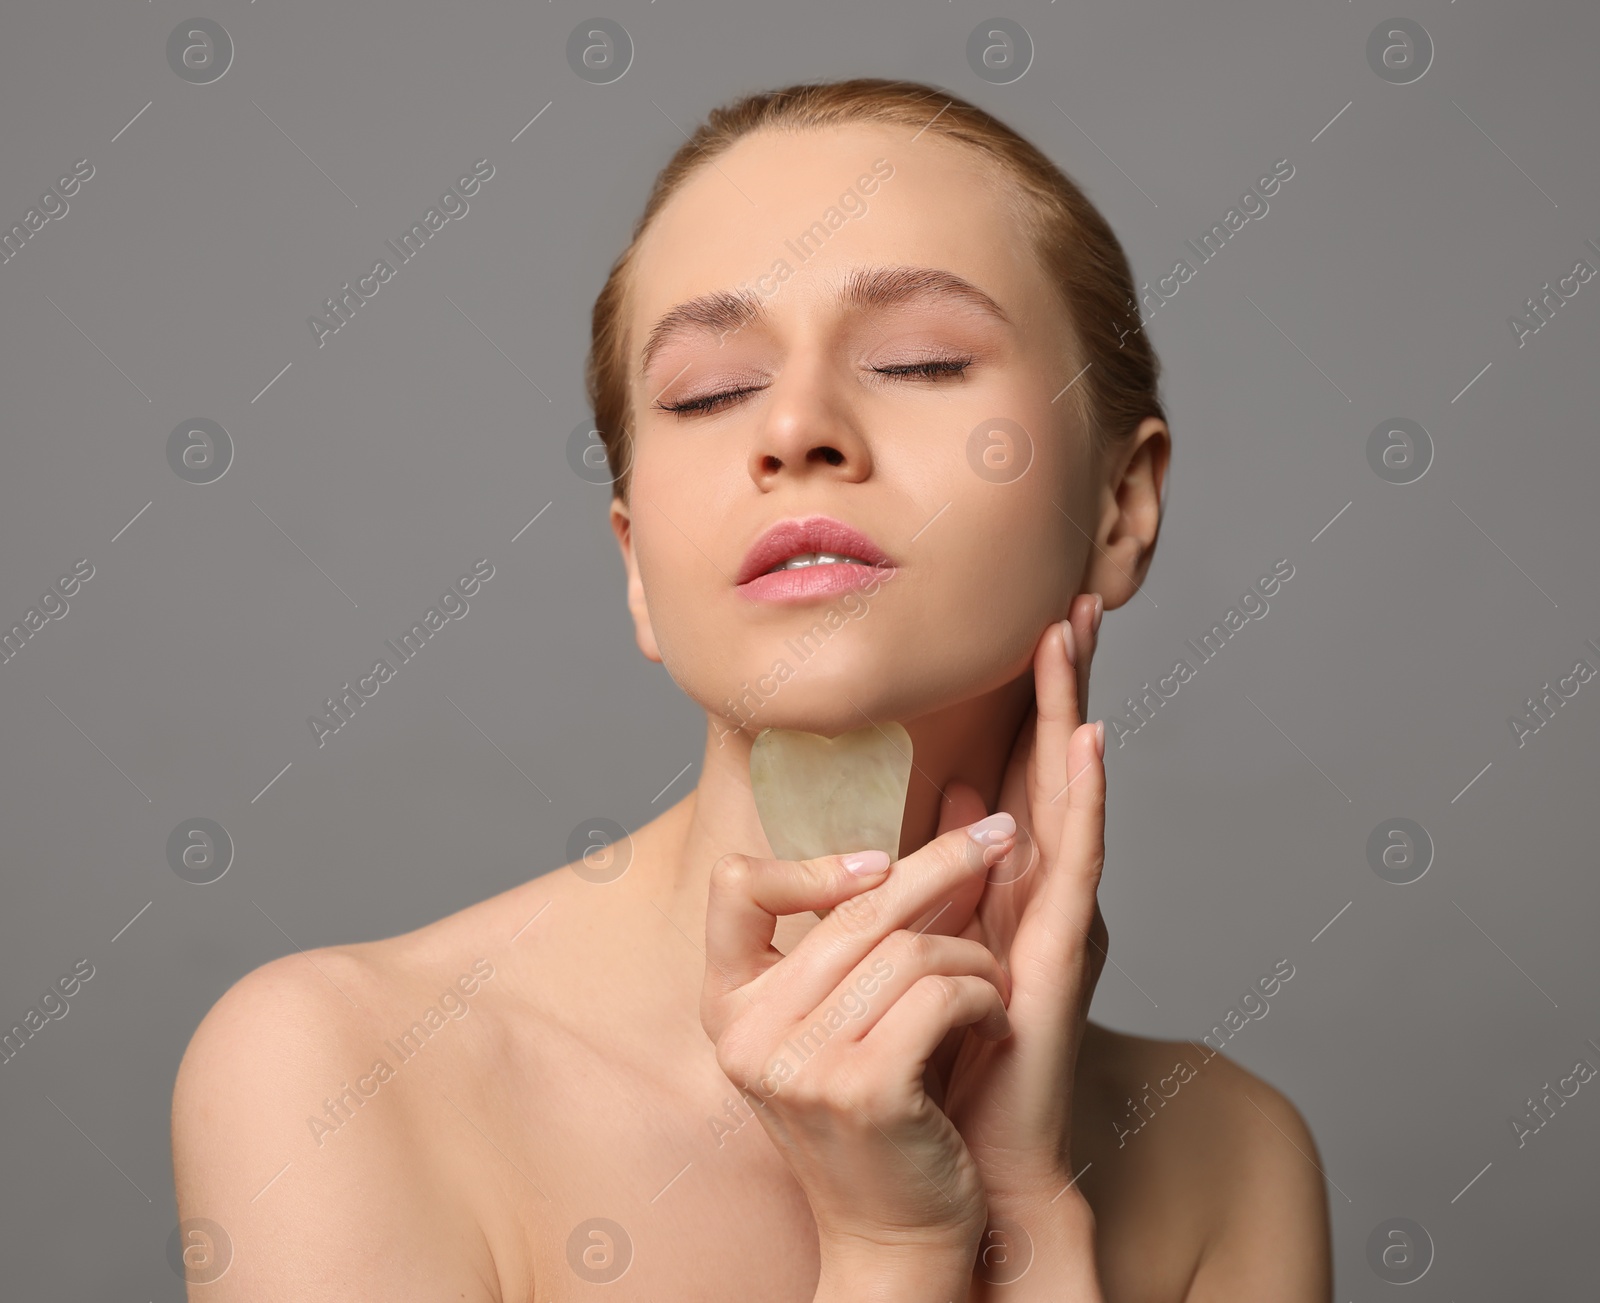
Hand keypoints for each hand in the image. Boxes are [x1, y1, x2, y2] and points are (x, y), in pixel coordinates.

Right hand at [699, 815, 1024, 1293]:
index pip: (735, 887)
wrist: (895, 1238)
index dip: (810, 863)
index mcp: (730, 1009)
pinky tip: (994, 1020)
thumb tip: (921, 836)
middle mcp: (749, 1034)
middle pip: (855, 908)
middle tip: (999, 836)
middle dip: (941, 864)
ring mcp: (802, 1064)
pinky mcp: (865, 1089)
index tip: (880, 863)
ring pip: (910, 949)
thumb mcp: (837, 1026)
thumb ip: (852, 941)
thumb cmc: (878, 1118)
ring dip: (973, 957)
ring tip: (992, 982)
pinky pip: (942, 994)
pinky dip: (984, 998)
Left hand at [940, 593, 1109, 1208]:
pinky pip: (1074, 858)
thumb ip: (963, 860)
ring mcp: (1060, 912)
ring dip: (1071, 709)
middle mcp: (1045, 885)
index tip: (1036, 623)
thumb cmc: (954, 1049)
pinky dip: (1082, 797)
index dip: (1035, 698)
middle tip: (1076, 597)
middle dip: (1065, 681)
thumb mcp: (946, 934)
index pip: (1027, 768)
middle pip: (1058, 762)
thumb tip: (964, 784)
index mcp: (1013, 879)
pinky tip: (1087, 740)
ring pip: (1069, 791)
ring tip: (1077, 634)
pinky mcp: (1061, 949)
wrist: (973, 1148)